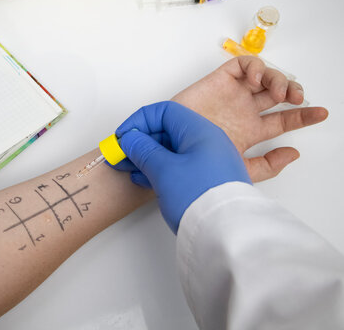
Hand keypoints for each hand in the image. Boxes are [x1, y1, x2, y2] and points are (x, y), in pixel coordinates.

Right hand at [117, 101, 250, 233]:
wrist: (227, 234)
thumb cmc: (200, 197)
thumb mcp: (163, 169)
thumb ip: (142, 149)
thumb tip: (130, 139)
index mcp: (201, 131)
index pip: (164, 112)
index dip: (139, 121)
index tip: (122, 137)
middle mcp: (207, 143)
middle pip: (167, 130)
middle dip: (140, 141)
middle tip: (120, 155)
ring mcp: (209, 162)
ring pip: (171, 150)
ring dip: (146, 157)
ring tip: (127, 168)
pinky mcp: (206, 181)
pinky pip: (178, 167)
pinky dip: (159, 169)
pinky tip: (143, 179)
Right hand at [172, 56, 327, 181]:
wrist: (167, 154)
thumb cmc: (195, 164)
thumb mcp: (237, 171)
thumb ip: (267, 166)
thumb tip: (294, 153)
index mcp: (249, 131)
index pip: (283, 121)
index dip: (303, 116)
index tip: (320, 114)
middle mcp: (243, 111)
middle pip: (277, 95)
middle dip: (293, 93)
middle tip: (297, 100)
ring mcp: (231, 95)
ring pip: (265, 78)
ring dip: (278, 80)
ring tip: (278, 93)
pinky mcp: (218, 81)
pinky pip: (242, 65)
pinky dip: (255, 66)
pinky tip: (257, 80)